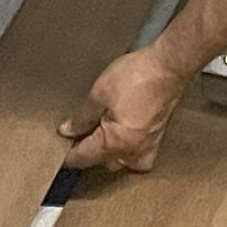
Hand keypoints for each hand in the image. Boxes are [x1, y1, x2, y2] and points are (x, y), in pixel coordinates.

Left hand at [59, 46, 187, 171]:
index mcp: (116, 144)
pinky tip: (121, 137)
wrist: (168, 65)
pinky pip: (137, 156)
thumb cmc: (138, 76)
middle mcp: (133, 152)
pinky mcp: (156, 138)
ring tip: (97, 130)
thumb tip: (68, 131)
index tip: (57, 146)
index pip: (83, 158)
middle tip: (76, 130)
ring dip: (106, 150)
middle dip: (87, 149)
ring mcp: (147, 147)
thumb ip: (82, 117)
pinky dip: (126, 151)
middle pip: (100, 161)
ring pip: (119, 161)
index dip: (66, 153)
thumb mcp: (99, 94)